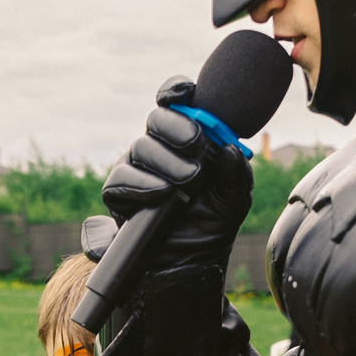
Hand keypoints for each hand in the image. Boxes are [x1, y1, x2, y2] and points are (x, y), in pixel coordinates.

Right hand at [98, 78, 255, 279]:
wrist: (192, 263)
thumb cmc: (213, 224)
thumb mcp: (235, 199)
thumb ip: (236, 174)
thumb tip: (231, 148)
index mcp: (186, 139)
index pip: (175, 103)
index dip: (176, 91)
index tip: (188, 92)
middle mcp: (159, 148)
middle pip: (157, 119)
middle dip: (177, 127)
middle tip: (197, 144)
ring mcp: (137, 169)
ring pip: (141, 147)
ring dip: (167, 161)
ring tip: (190, 180)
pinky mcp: (119, 194)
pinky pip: (122, 179)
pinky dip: (142, 183)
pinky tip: (162, 192)